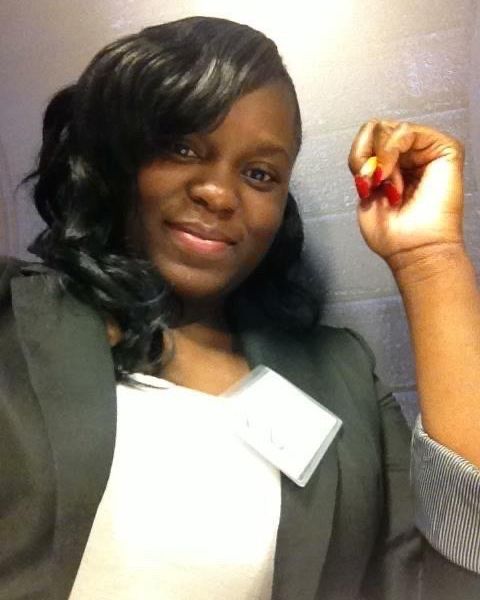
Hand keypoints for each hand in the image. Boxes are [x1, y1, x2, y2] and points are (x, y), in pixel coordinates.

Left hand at [348, 120, 464, 273]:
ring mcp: (425, 150)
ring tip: (389, 188)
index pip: (367, 138)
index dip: (357, 156)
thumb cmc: (394, 233)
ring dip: (381, 161)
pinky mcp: (443, 148)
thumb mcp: (366, 194)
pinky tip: (393, 179)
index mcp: (391, 165)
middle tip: (372, 184)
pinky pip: (406, 131)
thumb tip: (367, 154)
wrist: (414, 250)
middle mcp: (408, 155)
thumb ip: (363, 167)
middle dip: (366, 157)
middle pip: (376, 128)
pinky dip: (391, 153)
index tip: (361, 183)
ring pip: (388, 128)